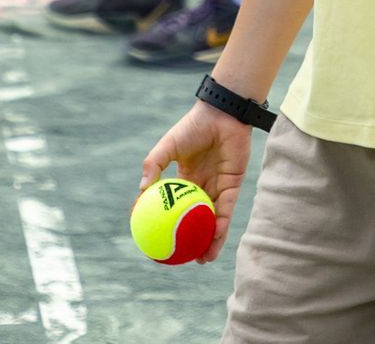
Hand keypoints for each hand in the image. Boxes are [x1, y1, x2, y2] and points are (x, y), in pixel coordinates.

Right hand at [139, 102, 254, 264]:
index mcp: (185, 178)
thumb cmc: (194, 126)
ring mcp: (218, 187)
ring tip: (202, 260)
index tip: (154, 240)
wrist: (223, 114)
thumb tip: (140, 192)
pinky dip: (220, 227)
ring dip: (208, 241)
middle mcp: (202, 186)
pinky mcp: (234, 186)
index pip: (173, 206)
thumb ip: (154, 166)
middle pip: (194, 219)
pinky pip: (226, 211)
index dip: (164, 223)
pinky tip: (214, 240)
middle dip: (190, 239)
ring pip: (212, 220)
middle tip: (181, 259)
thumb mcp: (168, 146)